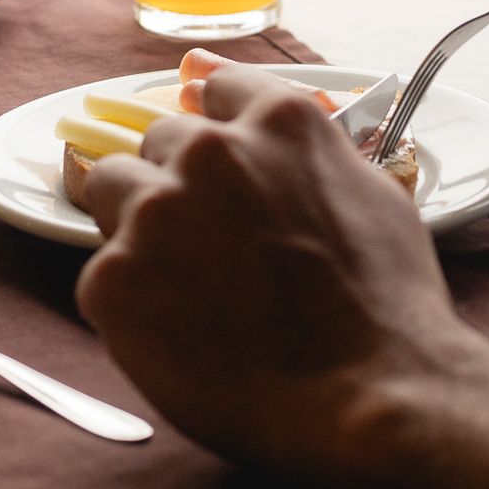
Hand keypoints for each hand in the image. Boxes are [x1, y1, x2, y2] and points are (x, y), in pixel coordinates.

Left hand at [76, 52, 484, 477]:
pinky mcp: (112, 277)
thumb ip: (306, 146)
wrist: (367, 401)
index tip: (218, 155)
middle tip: (219, 248)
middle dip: (182, 183)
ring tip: (190, 287)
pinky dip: (131, 299)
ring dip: (140, 225)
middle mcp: (207, 152)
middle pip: (162, 142)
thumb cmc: (385, 308)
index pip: (215, 87)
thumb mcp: (373, 194)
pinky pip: (103, 271)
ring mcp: (153, 212)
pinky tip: (180, 332)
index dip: (217, 124)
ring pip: (114, 190)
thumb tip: (256, 113)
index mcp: (277, 122)